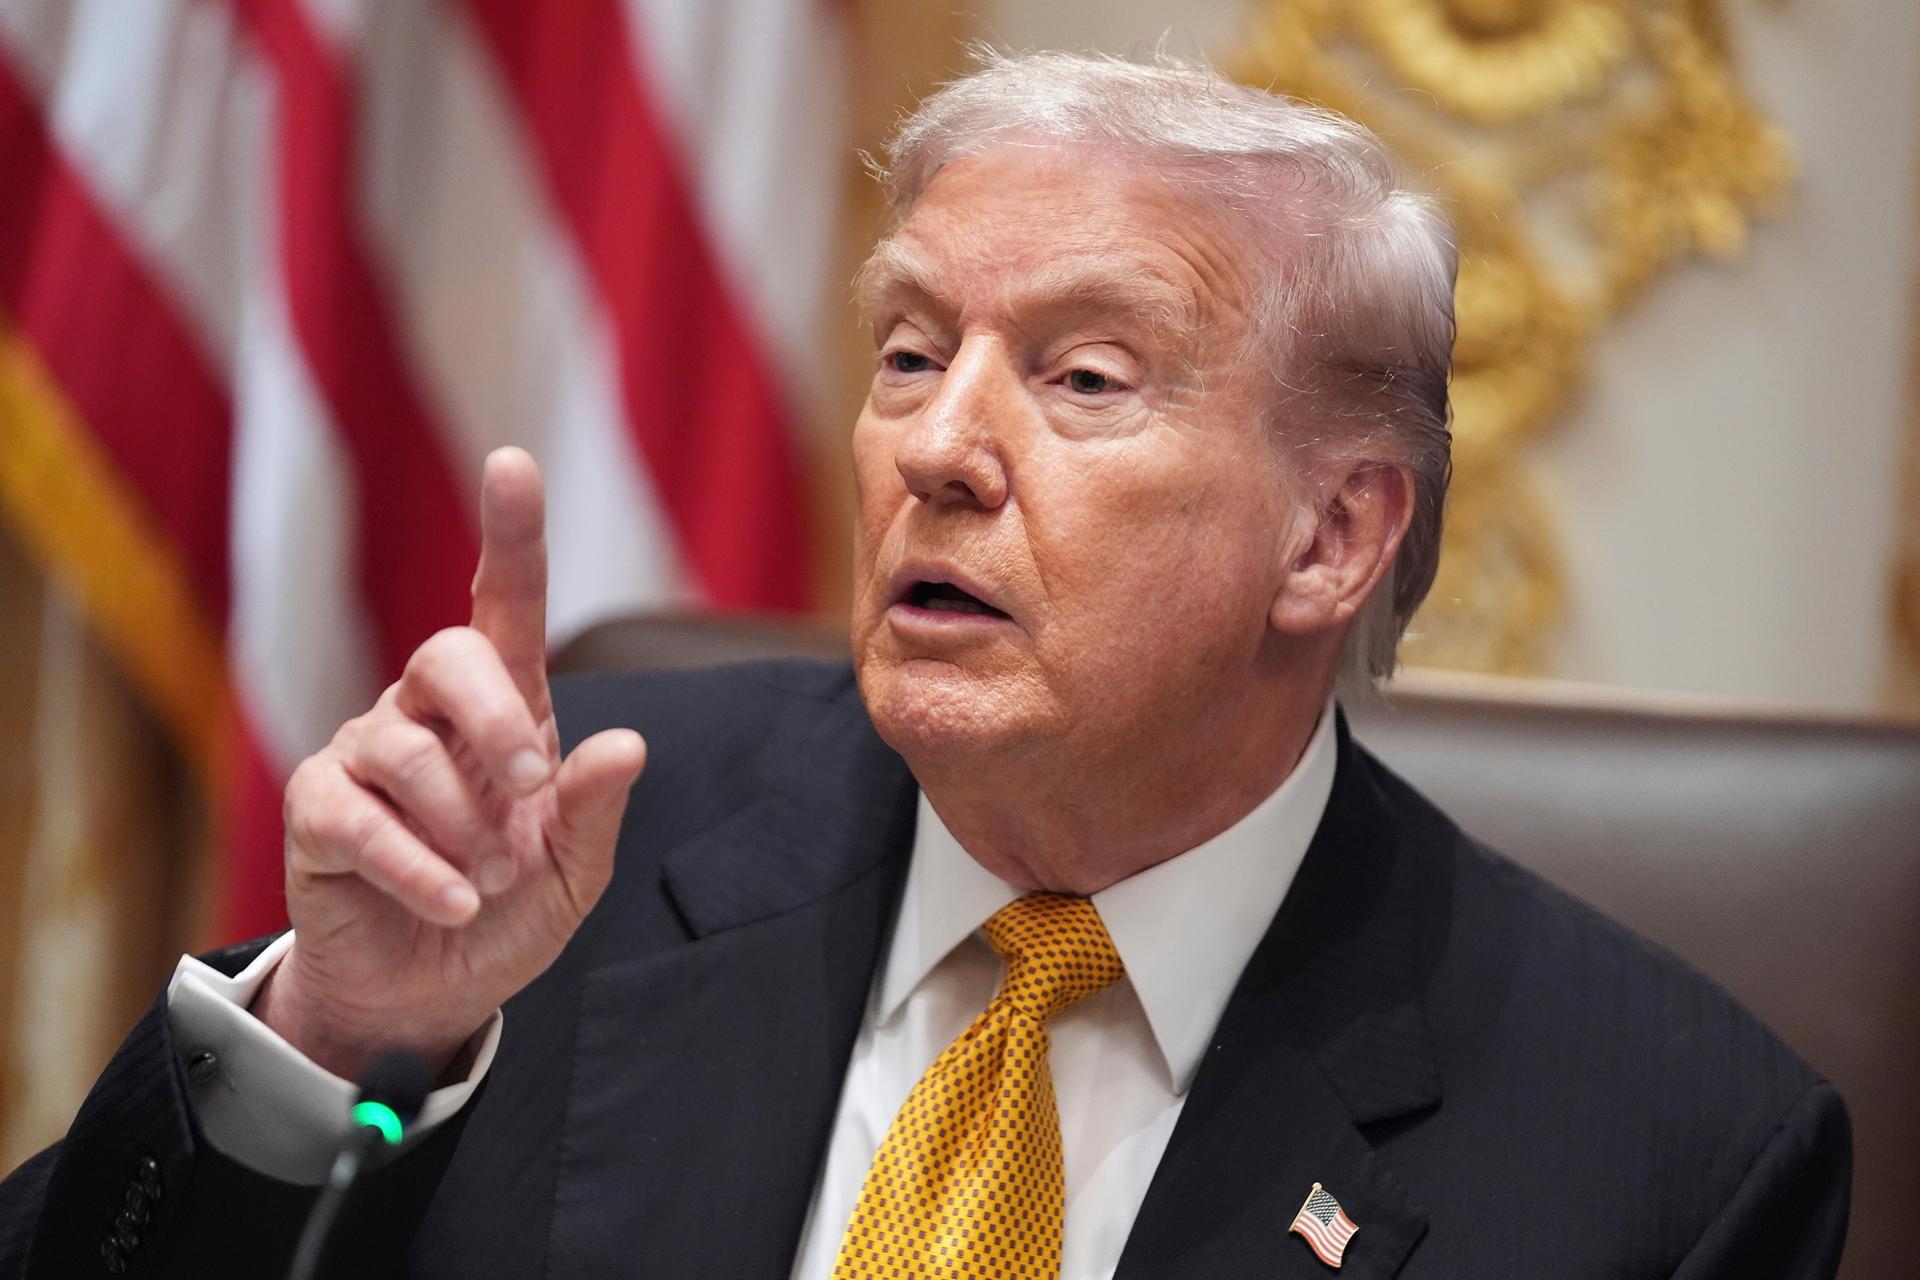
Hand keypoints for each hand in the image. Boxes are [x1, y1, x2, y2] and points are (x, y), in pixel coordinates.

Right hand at [255, 448, 646, 1079]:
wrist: (431, 995)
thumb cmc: (508, 912)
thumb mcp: (573, 871)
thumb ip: (594, 810)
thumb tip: (627, 744)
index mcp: (506, 709)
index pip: (505, 604)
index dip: (510, 534)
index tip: (512, 463)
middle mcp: (429, 713)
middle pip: (447, 655)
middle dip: (495, 721)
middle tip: (530, 794)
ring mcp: (365, 755)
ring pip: (404, 747)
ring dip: (463, 824)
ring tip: (491, 882)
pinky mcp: (317, 812)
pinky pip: (357, 817)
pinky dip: (417, 866)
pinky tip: (454, 902)